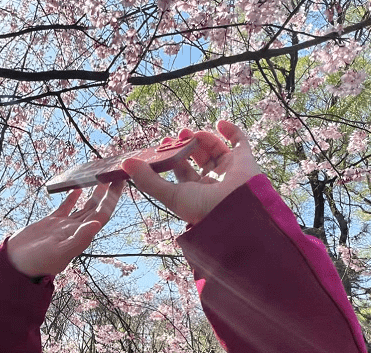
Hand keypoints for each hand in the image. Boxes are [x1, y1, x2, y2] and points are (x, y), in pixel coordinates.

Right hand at [8, 180, 123, 277]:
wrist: (18, 265)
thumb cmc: (38, 262)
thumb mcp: (59, 251)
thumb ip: (78, 238)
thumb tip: (97, 224)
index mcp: (81, 236)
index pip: (102, 215)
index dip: (112, 199)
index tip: (120, 183)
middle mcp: (76, 230)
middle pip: (96, 208)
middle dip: (107, 192)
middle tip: (115, 174)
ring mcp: (64, 225)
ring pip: (84, 206)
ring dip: (93, 193)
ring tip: (100, 177)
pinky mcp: (52, 222)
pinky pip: (66, 206)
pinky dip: (72, 196)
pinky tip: (77, 186)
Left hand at [122, 121, 260, 224]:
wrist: (235, 211)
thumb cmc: (201, 208)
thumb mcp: (170, 195)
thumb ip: (148, 180)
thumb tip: (125, 164)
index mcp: (195, 191)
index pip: (181, 170)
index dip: (171, 156)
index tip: (163, 143)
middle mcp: (212, 181)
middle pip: (197, 158)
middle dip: (186, 145)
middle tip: (178, 134)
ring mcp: (229, 170)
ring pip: (215, 149)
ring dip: (203, 138)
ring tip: (192, 133)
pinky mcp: (245, 161)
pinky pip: (240, 142)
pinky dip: (231, 131)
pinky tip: (220, 123)